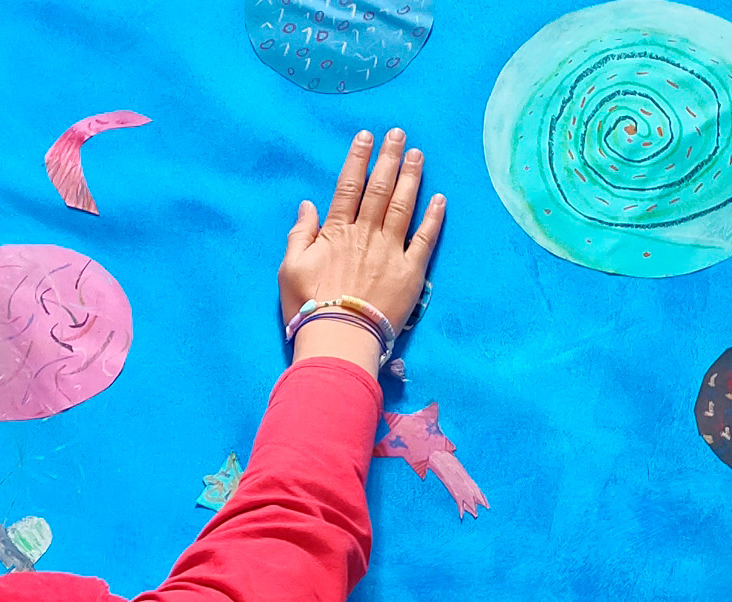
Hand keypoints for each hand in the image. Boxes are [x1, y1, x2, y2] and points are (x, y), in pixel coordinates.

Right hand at [279, 129, 444, 371]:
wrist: (340, 338)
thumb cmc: (310, 307)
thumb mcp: (290, 269)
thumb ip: (300, 234)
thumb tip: (307, 206)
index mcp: (336, 232)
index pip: (348, 186)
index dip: (358, 159)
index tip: (367, 136)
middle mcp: (366, 234)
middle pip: (379, 189)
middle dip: (389, 158)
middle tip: (399, 134)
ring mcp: (391, 251)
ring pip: (403, 206)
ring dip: (411, 178)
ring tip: (418, 155)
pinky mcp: (411, 272)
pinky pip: (425, 239)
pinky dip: (433, 218)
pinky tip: (440, 198)